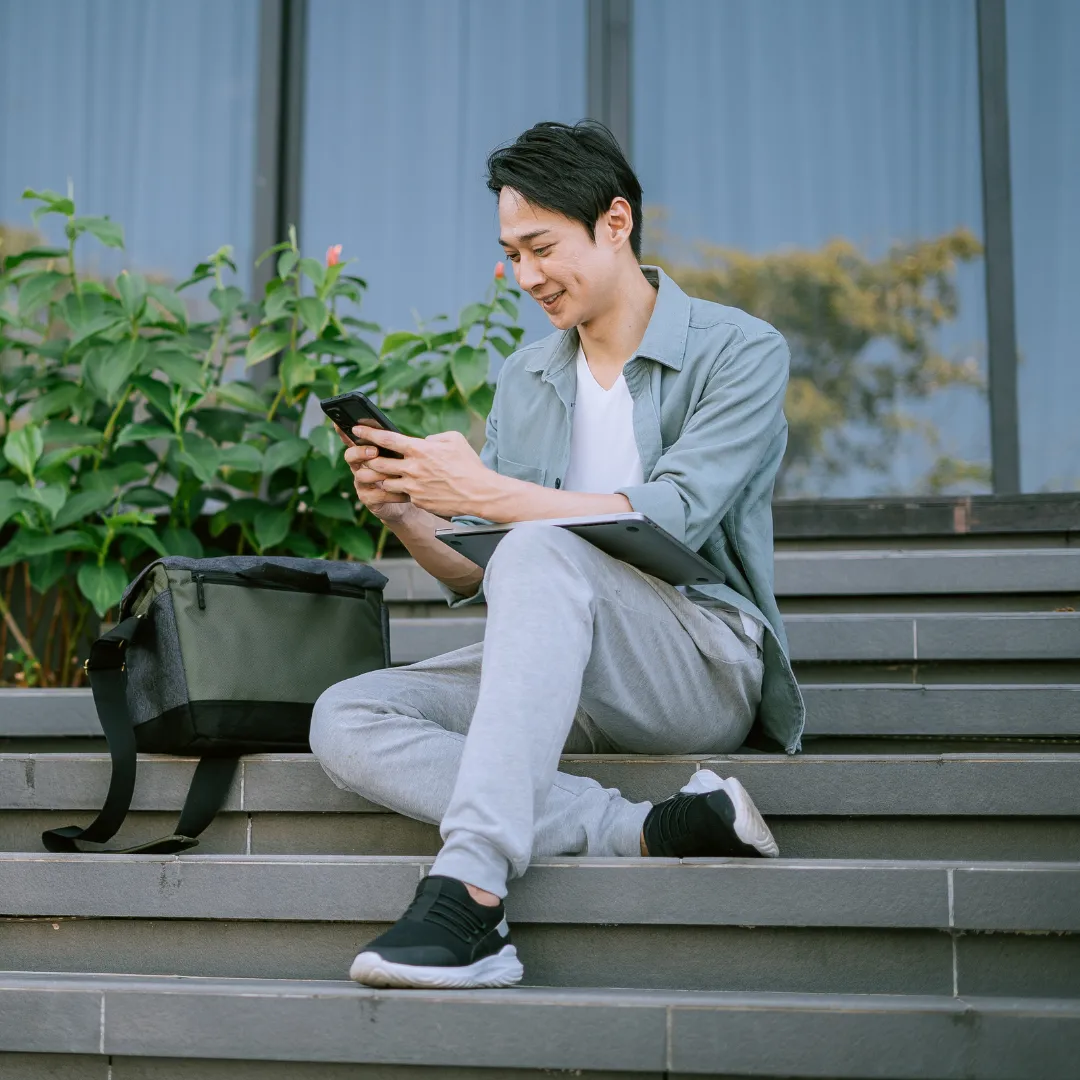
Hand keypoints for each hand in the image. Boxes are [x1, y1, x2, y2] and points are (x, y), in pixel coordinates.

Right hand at [336, 425, 412, 523]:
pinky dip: (392, 493)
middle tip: (374, 451)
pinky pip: (377, 495)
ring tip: (395, 474)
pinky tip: (404, 492)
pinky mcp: (369, 500)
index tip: (338, 424)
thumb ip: (397, 446)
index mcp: (366, 453)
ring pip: (362, 476)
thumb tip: (404, 435)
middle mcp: (359, 467)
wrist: (407, 501)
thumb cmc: (404, 473)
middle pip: (350, 456)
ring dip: (378, 474)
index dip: (343, 432)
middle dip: (360, 452)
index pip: (351, 439)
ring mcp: (362, 484)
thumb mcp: (401, 456)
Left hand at [360, 425, 500, 518]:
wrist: (479, 493)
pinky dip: (401, 490)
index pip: (386, 439)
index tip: (356, 429)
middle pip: (378, 462)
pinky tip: (406, 488)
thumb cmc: (469, 465)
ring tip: (383, 474)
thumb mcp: (454, 440)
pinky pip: (402, 495)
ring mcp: (413, 487)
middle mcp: (412, 468)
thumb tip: (423, 442)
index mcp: (419, 449)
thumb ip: (433, 438)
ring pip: (385, 481)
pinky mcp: (417, 501)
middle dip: (368, 459)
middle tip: (366, 456)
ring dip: (382, 477)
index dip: (368, 433)